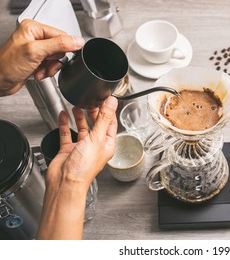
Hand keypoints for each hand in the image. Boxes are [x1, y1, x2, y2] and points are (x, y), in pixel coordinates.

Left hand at [0, 19, 83, 95]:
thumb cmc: (8, 65)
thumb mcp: (36, 52)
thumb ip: (59, 44)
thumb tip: (77, 41)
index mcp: (34, 28)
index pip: (61, 34)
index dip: (63, 48)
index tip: (57, 58)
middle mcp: (35, 36)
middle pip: (61, 47)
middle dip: (55, 60)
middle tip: (45, 64)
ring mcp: (36, 48)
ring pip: (57, 57)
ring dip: (51, 67)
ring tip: (40, 70)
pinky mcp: (37, 59)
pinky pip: (51, 64)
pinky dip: (47, 71)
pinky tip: (38, 72)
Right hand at [37, 96, 117, 239]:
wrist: (65, 182)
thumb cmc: (84, 168)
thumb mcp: (97, 138)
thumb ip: (103, 119)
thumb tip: (112, 103)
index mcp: (107, 144)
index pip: (110, 124)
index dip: (109, 111)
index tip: (106, 99)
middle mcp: (95, 146)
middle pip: (96, 124)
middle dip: (94, 112)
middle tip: (91, 101)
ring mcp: (81, 147)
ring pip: (82, 128)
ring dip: (80, 117)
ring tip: (77, 106)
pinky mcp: (68, 150)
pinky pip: (67, 134)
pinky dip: (65, 124)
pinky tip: (64, 115)